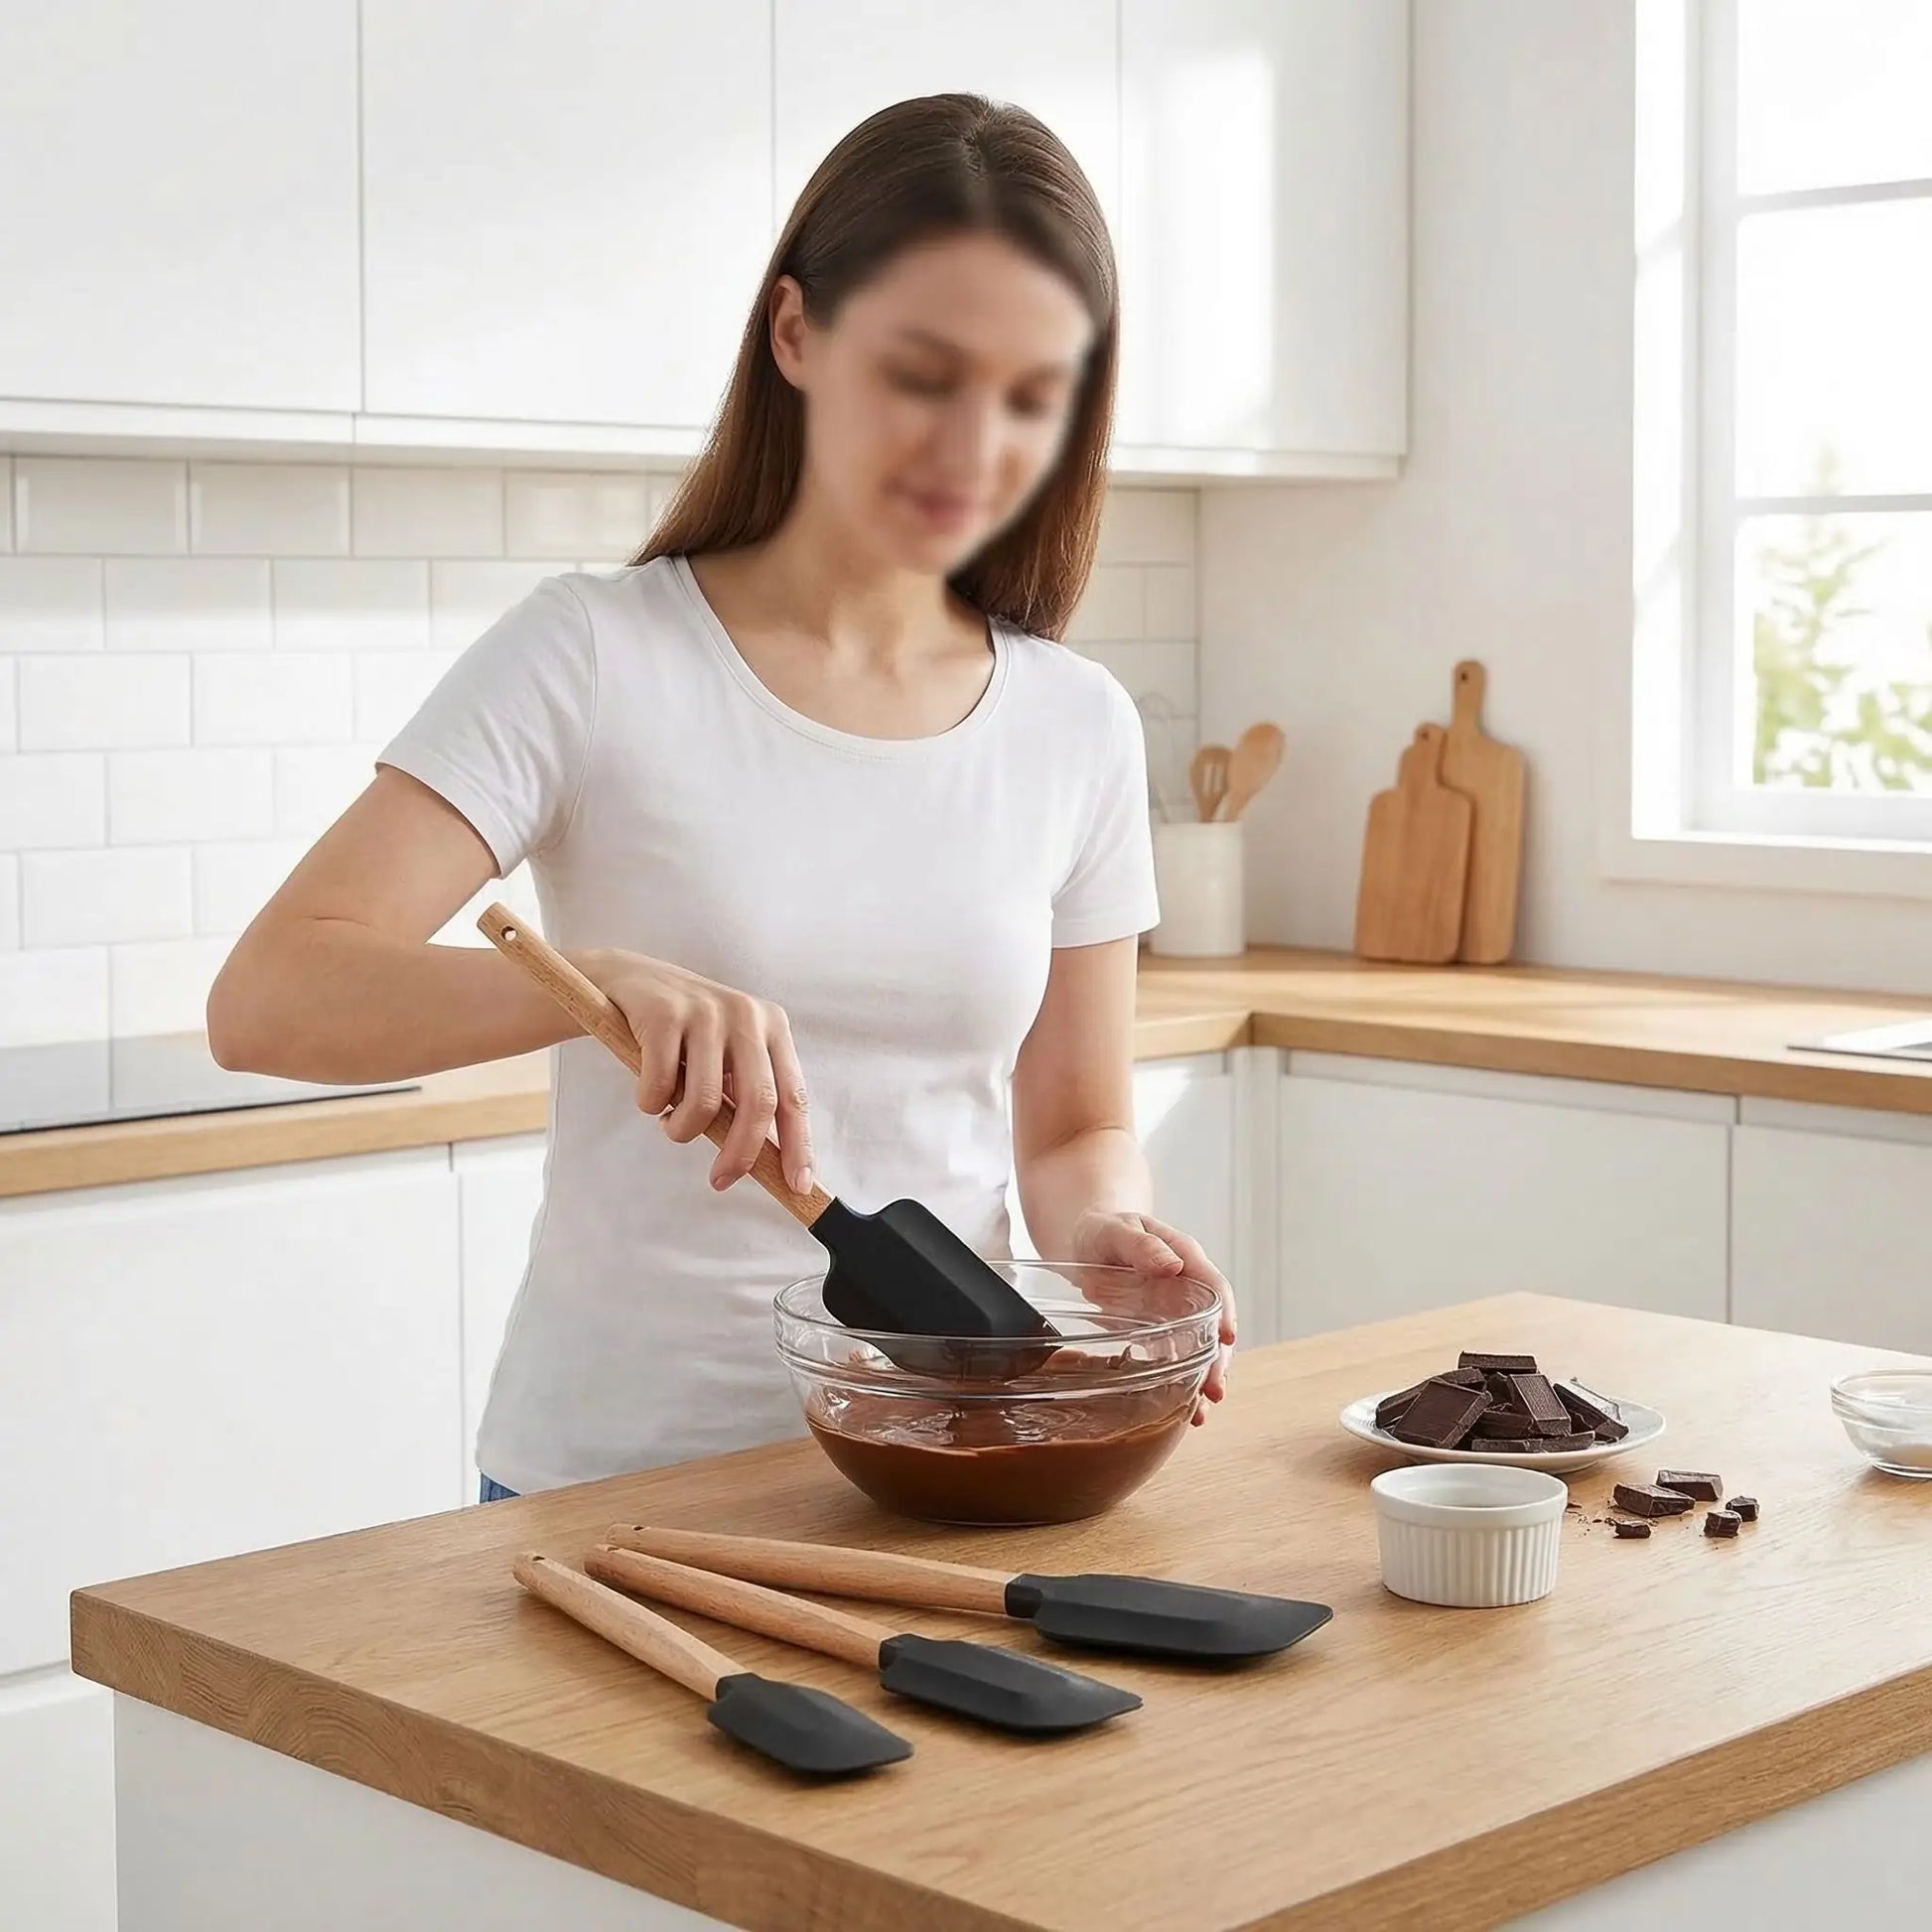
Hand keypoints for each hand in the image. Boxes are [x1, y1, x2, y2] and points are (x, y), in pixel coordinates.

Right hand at [577, 949, 812, 1194]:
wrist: (627, 982)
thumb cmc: (684, 1034)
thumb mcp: (726, 1056)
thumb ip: (746, 1096)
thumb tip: (769, 1164)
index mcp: (772, 1028)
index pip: (793, 1096)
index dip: (798, 1145)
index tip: (798, 1186)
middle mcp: (747, 1015)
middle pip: (758, 1103)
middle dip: (740, 1153)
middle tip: (721, 1180)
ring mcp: (707, 1012)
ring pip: (705, 1102)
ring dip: (683, 1130)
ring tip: (671, 1123)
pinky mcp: (665, 1015)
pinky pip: (661, 1087)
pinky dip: (651, 1105)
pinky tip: (649, 1094)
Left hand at [1069, 1209, 1235, 1424]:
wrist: (1084, 1243)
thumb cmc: (1103, 1231)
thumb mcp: (1117, 1231)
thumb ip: (1143, 1246)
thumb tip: (1172, 1266)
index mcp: (1185, 1258)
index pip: (1214, 1287)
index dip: (1224, 1313)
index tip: (1226, 1339)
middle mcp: (1187, 1289)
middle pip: (1212, 1327)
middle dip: (1217, 1360)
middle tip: (1215, 1389)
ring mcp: (1175, 1314)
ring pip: (1199, 1350)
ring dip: (1203, 1380)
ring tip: (1202, 1412)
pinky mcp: (1159, 1333)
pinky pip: (1175, 1360)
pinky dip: (1181, 1384)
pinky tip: (1182, 1412)